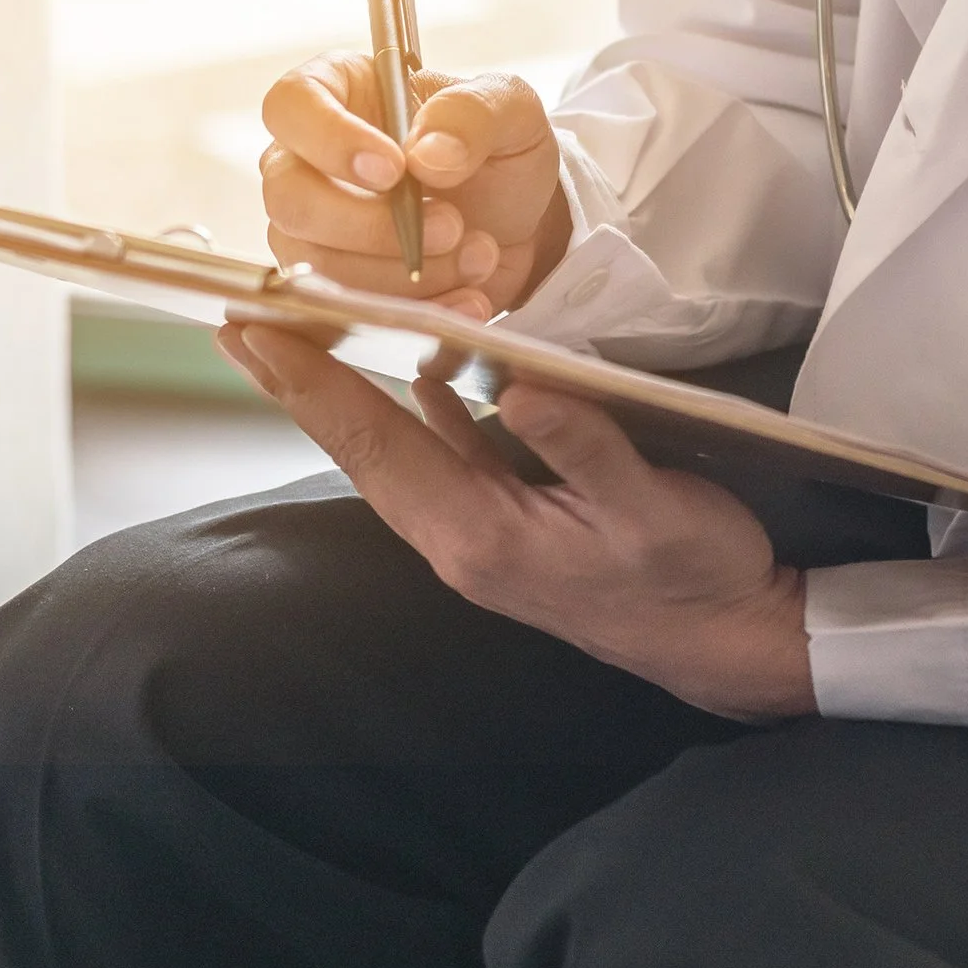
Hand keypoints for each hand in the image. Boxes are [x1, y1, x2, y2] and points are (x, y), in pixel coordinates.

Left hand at [219, 325, 814, 720]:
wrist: (726, 643)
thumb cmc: (695, 578)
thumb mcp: (654, 508)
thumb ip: (586, 447)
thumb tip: (520, 384)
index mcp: (480, 535)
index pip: (377, 447)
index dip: (314, 387)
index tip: (255, 334)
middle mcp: (460, 538)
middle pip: (363, 449)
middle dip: (299, 386)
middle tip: (240, 324)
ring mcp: (479, 531)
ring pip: (395, 452)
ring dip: (346, 397)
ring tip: (297, 341)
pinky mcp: (507, 521)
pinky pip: (443, 455)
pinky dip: (414, 411)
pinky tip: (410, 373)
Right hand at [262, 54, 572, 321]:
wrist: (517, 221)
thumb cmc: (494, 149)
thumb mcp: (509, 110)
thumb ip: (474, 114)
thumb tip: (426, 154)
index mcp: (336, 94)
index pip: (291, 106)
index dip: (330, 140)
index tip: (394, 170)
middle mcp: (305, 163)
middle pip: (289, 199)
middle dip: (371, 227)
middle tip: (450, 226)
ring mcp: (310, 231)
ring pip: (317, 266)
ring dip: (406, 273)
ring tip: (477, 256)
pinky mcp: (332, 286)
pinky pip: (347, 313)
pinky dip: (418, 310)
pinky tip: (468, 296)